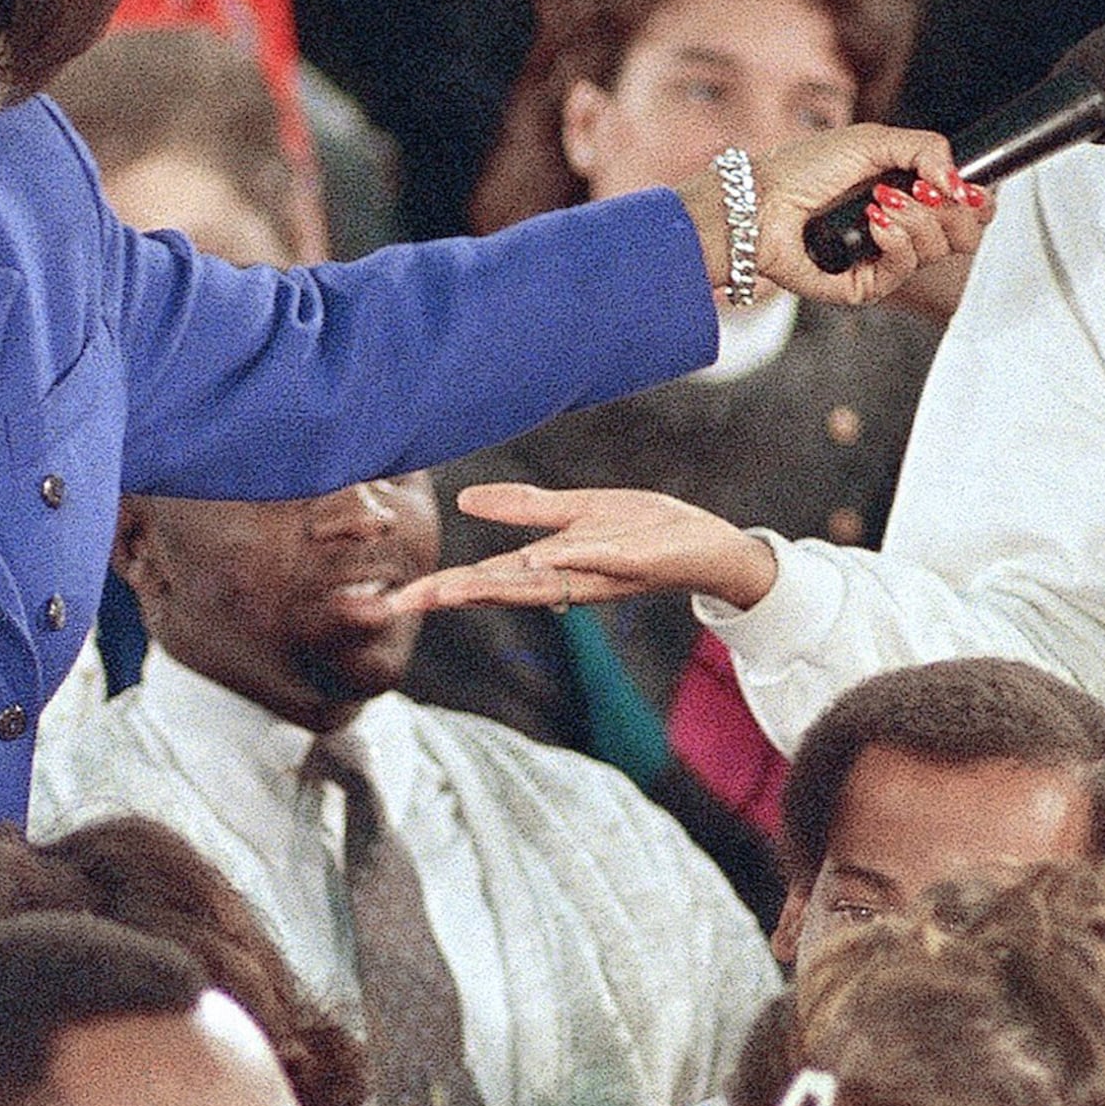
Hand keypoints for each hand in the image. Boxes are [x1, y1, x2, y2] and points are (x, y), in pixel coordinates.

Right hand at [388, 483, 779, 615]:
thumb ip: (525, 508)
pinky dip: (567, 561)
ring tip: (453, 588)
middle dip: (455, 596)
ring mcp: (600, 574)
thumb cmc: (644, 531)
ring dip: (498, 586)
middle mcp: (568, 579)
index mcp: (550, 568)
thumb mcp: (577, 512)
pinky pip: (597, 562)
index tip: (397, 600)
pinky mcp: (635, 563)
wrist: (707, 545)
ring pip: (542, 584)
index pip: (486, 580)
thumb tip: (465, 502)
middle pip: (502, 590)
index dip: (442, 588)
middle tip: (407, 603)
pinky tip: (536, 560)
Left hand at [679, 121, 987, 309]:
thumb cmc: (806, 168)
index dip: (978, 200)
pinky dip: (896, 240)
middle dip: (953, 210)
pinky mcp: (865, 285)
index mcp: (912, 196)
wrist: (760, 200)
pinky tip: (873, 221)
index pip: (970, 210)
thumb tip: (960, 182)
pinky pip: (903, 270)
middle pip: (966, 236)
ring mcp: (885, 260)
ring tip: (879, 201)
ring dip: (916, 219)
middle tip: (922, 190)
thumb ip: (927, 149)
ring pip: (938, 250)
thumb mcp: (874, 140)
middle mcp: (904, 230)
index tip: (964, 186)